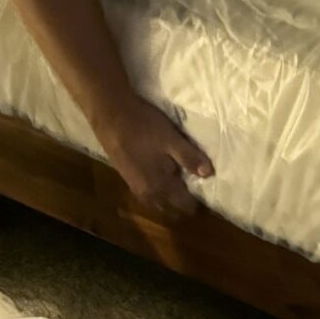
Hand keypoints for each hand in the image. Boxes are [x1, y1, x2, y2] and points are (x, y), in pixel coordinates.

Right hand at [98, 96, 213, 218]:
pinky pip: (146, 190)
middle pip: (169, 203)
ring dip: (168, 195)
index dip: (196, 202)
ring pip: (156, 198)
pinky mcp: (126, 174)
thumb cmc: (143, 126)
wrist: (109, 115)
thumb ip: (189, 158)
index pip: (183, 203)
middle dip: (182, 201)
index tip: (209, 197)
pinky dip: (157, 187)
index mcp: (159, 186)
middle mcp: (145, 191)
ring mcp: (134, 184)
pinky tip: (161, 174)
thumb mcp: (171, 140)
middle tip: (197, 190)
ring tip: (181, 182)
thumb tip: (210, 175)